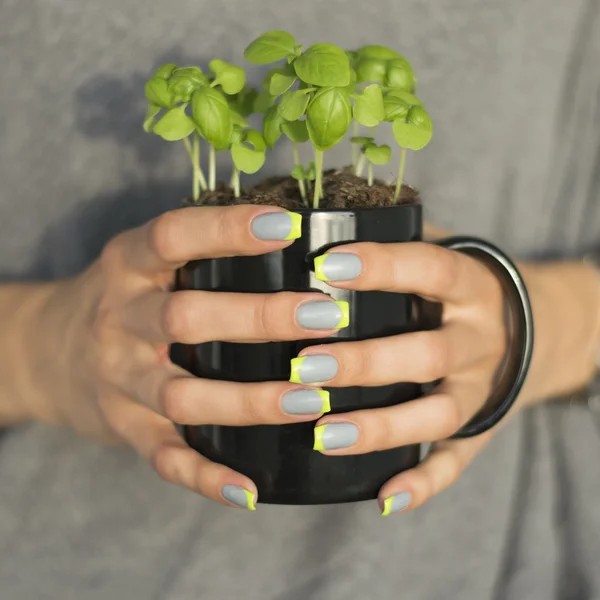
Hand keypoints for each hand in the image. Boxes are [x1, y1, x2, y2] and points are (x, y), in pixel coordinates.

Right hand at [28, 205, 349, 509]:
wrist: (45, 352)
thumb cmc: (122, 299)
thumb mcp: (142, 261)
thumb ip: (197, 251)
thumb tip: (289, 234)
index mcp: (127, 266)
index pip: (174, 237)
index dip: (227, 229)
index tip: (287, 228)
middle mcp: (118, 319)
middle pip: (185, 318)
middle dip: (259, 318)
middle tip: (326, 318)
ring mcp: (119, 378)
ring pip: (182, 396)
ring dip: (249, 401)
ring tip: (313, 401)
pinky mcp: (123, 427)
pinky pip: (163, 457)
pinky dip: (205, 477)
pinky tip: (251, 490)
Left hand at [302, 241, 508, 514]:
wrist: (530, 328)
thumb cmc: (459, 289)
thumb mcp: (444, 252)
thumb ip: (398, 240)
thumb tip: (322, 218)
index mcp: (471, 286)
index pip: (429, 269)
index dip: (381, 267)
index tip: (324, 264)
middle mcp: (479, 340)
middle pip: (427, 353)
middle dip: (363, 363)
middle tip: (301, 365)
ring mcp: (479, 389)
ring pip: (436, 415)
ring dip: (381, 428)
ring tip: (321, 435)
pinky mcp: (478, 429)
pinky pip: (455, 462)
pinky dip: (423, 483)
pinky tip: (383, 497)